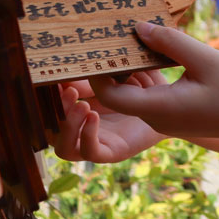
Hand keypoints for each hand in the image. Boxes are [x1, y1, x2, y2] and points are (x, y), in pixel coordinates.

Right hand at [51, 72, 166, 162]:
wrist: (172, 103)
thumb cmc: (143, 85)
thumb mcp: (117, 74)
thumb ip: (95, 73)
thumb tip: (72, 66)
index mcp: (79, 107)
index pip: (49, 108)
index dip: (46, 96)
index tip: (53, 76)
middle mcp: (82, 128)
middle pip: (51, 128)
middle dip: (55, 110)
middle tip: (68, 89)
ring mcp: (95, 142)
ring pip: (63, 147)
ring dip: (68, 126)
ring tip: (82, 105)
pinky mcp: (112, 152)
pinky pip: (90, 152)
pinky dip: (87, 136)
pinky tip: (94, 117)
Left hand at [88, 22, 218, 141]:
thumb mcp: (207, 59)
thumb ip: (171, 42)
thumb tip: (138, 26)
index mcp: (160, 109)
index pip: (111, 94)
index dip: (99, 71)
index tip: (98, 42)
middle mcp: (158, 118)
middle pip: (119, 95)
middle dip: (110, 66)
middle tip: (107, 34)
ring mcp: (169, 118)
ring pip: (135, 94)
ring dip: (130, 68)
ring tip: (130, 36)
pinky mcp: (180, 114)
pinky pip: (152, 95)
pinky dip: (148, 75)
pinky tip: (156, 50)